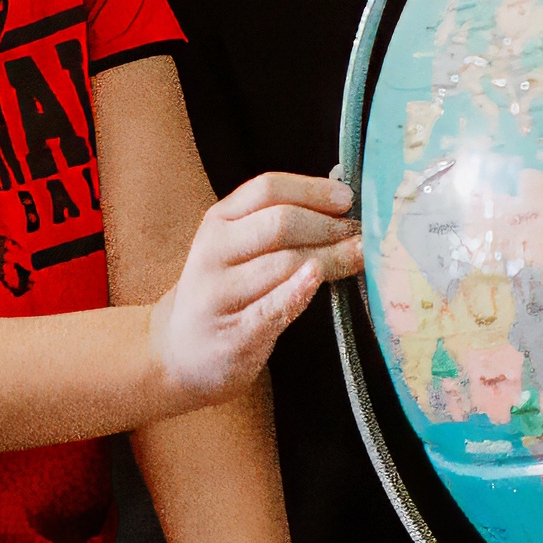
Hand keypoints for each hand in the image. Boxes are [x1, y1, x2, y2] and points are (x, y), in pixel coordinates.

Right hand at [148, 169, 361, 407]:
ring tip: (360, 256)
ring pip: (284, 263)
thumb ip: (276, 223)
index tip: (348, 198)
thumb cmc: (225, 293)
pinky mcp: (233, 334)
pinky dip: (298, 291)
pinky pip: (271, 307)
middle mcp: (213, 252)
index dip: (313, 190)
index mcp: (218, 221)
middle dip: (329, 225)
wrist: (181, 353)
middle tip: (361, 234)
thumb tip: (342, 199)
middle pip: (280, 223)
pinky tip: (318, 278)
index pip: (267, 189)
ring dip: (331, 258)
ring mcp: (220, 294)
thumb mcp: (236, 248)